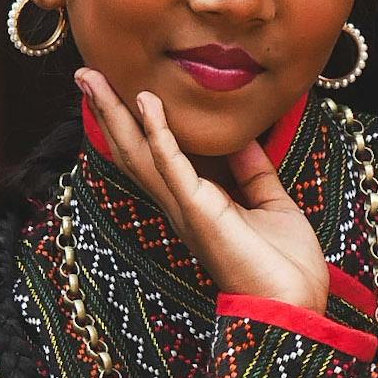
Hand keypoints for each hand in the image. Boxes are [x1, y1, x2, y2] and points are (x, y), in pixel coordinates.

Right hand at [78, 70, 329, 313]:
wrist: (293, 303)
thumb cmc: (284, 265)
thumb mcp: (271, 204)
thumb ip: (253, 172)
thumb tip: (240, 139)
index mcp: (195, 205)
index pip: (154, 156)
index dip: (134, 123)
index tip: (119, 87)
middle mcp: (180, 206)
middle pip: (132, 151)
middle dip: (108, 112)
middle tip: (84, 74)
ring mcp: (186, 209)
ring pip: (139, 153)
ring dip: (114, 113)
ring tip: (91, 78)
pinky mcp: (199, 211)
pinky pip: (172, 165)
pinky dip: (157, 132)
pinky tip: (145, 101)